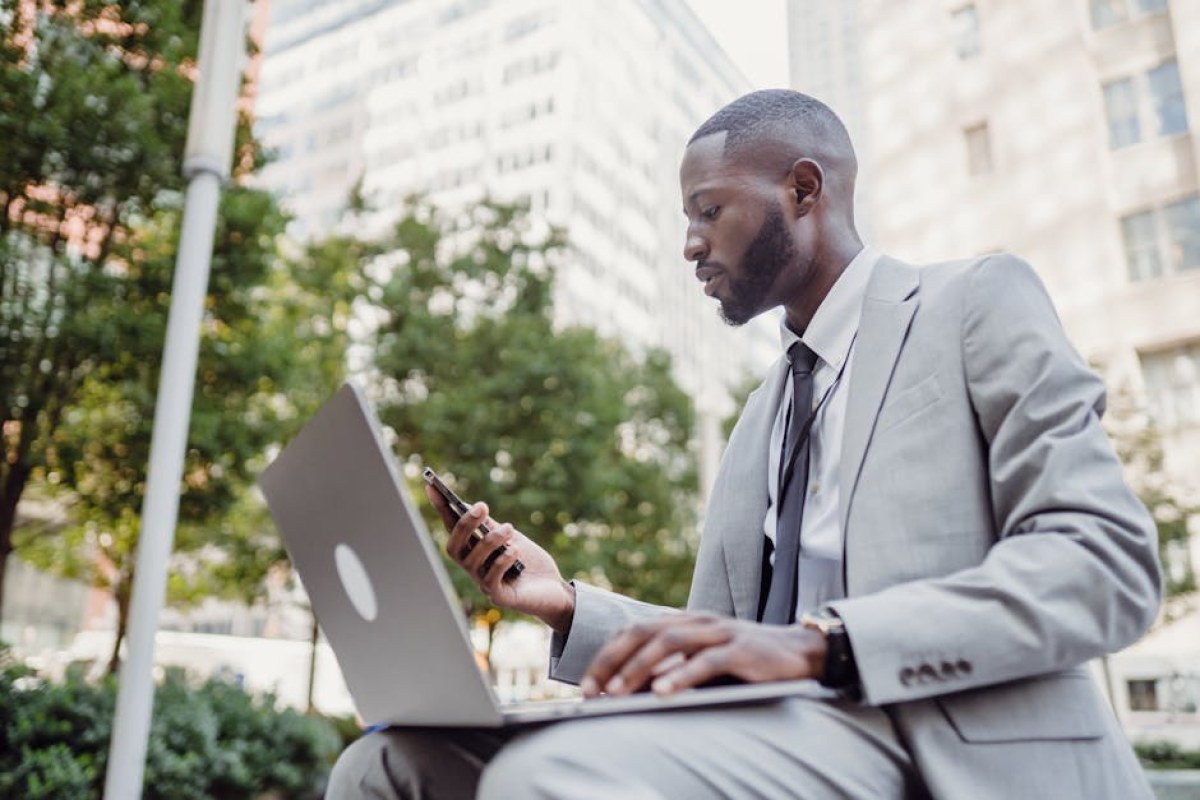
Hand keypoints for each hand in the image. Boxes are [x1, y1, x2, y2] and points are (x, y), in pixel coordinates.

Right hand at [425, 485, 574, 632]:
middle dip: (465, 525)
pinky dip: (502, 561)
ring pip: (473, 561)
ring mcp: (484, 584)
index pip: (452, 529)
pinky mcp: (499, 597)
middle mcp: (474, 568)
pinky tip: (515, 550)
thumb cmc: (529, 562)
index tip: (433, 486)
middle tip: (482, 507)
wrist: (554, 588)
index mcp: (474, 551)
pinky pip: (491, 579)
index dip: (441, 510)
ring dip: (491, 540)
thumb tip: (473, 507)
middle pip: (454, 547)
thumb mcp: (510, 537)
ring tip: (509, 528)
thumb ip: (491, 526)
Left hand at [580, 613, 825, 697]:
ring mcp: (720, 632)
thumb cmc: (748, 665)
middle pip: (644, 633)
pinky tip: (663, 693)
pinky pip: (705, 661)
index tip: (587, 685)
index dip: (607, 656)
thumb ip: (673, 673)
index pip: (635, 631)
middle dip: (613, 662)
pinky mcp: (742, 649)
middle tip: (592, 691)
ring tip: (618, 693)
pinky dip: (681, 676)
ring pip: (670, 643)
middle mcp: (698, 622)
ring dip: (639, 669)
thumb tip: (632, 697)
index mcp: (686, 622)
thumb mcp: (705, 666)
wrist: (803, 654)